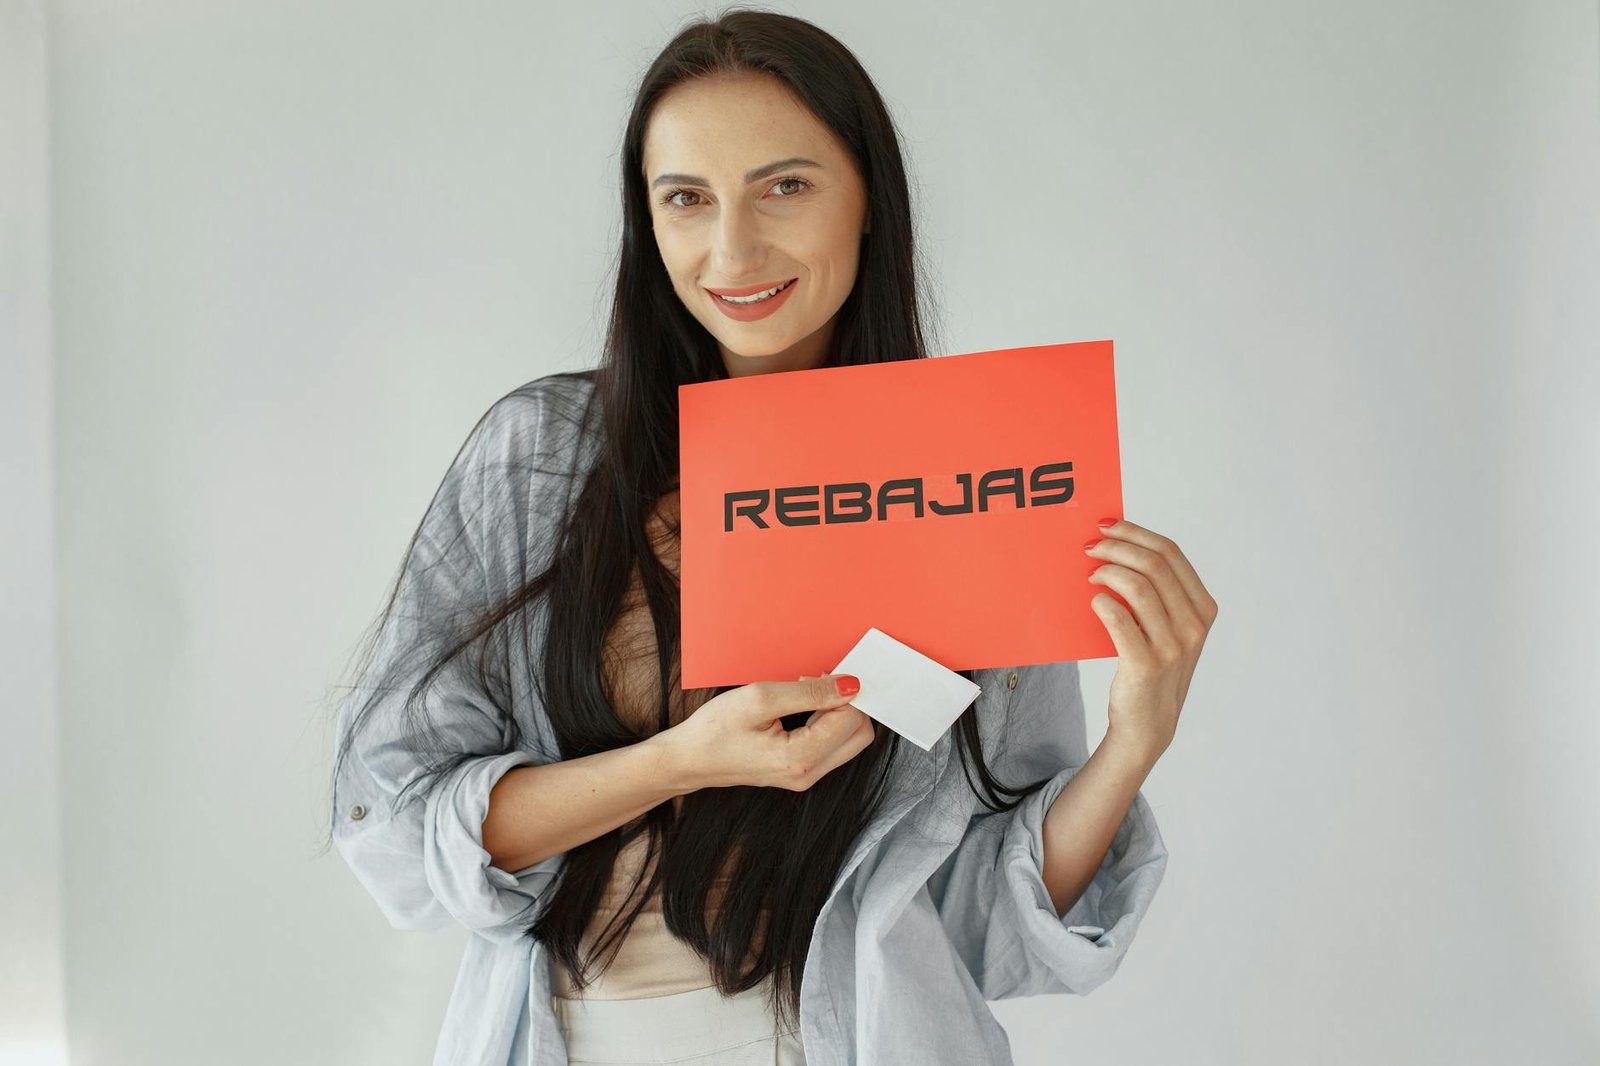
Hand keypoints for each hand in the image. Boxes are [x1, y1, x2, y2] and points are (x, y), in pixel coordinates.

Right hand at [652, 674, 875, 791]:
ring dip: (837, 711)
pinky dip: (827, 722)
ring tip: (803, 693)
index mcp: (800, 758)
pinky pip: (832, 745)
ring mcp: (805, 776)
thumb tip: (850, 686)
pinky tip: (802, 706)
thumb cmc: (715, 730)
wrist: (689, 759)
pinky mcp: (800, 772)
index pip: (851, 719)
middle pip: (859, 734)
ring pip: (849, 740)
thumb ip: (810, 692)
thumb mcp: (760, 698)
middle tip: (816, 683)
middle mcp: (808, 774)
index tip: (819, 674)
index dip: (843, 691)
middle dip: (847, 704)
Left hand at [1084, 517, 1217, 763]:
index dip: (1136, 533)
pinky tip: (1094, 601)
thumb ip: (1155, 592)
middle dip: (1117, 547)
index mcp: (1202, 608)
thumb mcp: (1167, 627)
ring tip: (1090, 574)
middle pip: (1154, 563)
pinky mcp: (1146, 664)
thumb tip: (1117, 547)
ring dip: (1106, 571)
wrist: (1148, 723)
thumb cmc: (1151, 666)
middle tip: (1090, 548)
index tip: (1108, 526)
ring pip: (1136, 585)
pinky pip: (1119, 618)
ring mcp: (1172, 645)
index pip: (1171, 553)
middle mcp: (1193, 625)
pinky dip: (1102, 602)